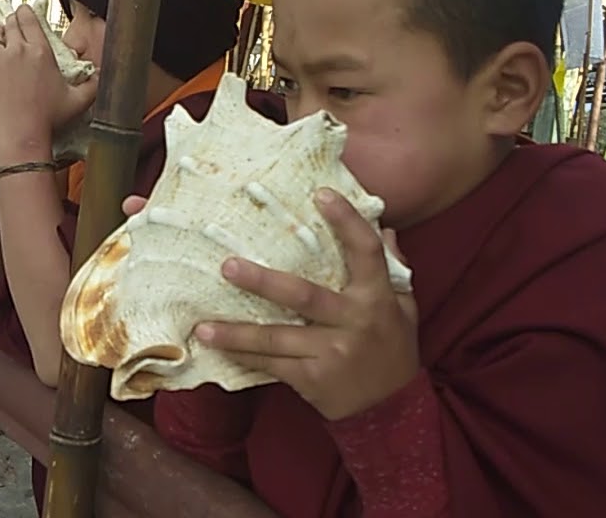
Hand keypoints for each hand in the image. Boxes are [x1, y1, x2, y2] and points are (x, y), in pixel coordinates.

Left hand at [0, 5, 97, 160]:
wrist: (20, 134)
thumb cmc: (48, 119)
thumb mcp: (78, 101)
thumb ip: (93, 85)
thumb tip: (102, 76)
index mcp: (41, 51)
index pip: (29, 19)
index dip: (25, 12)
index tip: (24, 11)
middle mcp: (17, 49)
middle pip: (10, 23)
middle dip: (11, 21)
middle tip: (11, 24)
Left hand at [194, 188, 418, 420]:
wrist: (391, 411)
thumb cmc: (393, 351)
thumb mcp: (403, 309)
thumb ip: (393, 269)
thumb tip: (384, 226)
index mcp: (377, 298)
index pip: (365, 251)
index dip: (346, 221)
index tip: (321, 194)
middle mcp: (354, 322)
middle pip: (303, 296)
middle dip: (262, 282)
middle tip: (227, 266)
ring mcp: (331, 352)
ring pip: (276, 338)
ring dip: (236, 332)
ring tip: (202, 325)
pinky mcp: (313, 378)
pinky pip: (271, 364)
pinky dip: (243, 356)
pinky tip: (216, 348)